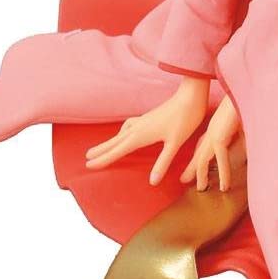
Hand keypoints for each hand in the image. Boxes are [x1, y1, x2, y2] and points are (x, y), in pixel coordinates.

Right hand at [85, 77, 210, 184]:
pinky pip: (128, 127)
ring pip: (120, 133)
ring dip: (110, 141)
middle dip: (100, 150)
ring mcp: (142, 121)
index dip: (103, 159)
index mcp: (141, 135)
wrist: (191, 96)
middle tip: (86, 157)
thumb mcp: (175, 144)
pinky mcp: (148, 117)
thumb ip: (163, 163)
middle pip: (114, 141)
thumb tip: (152, 182)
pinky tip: (125, 133)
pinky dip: (121, 133)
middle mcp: (137, 127)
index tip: (88, 165)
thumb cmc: (185, 120)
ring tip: (101, 148)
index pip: (118, 150)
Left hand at [180, 95, 242, 191]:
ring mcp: (215, 133)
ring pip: (204, 159)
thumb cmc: (249, 104)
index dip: (198, 155)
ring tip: (201, 189)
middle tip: (184, 180)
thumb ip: (243, 138)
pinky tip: (224, 186)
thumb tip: (246, 151)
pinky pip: (220, 158)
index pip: (204, 143)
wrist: (249, 90)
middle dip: (192, 167)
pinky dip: (223, 173)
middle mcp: (213, 130)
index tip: (194, 163)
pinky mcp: (220, 136)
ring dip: (201, 175)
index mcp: (217, 125)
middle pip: (199, 152)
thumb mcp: (246, 124)